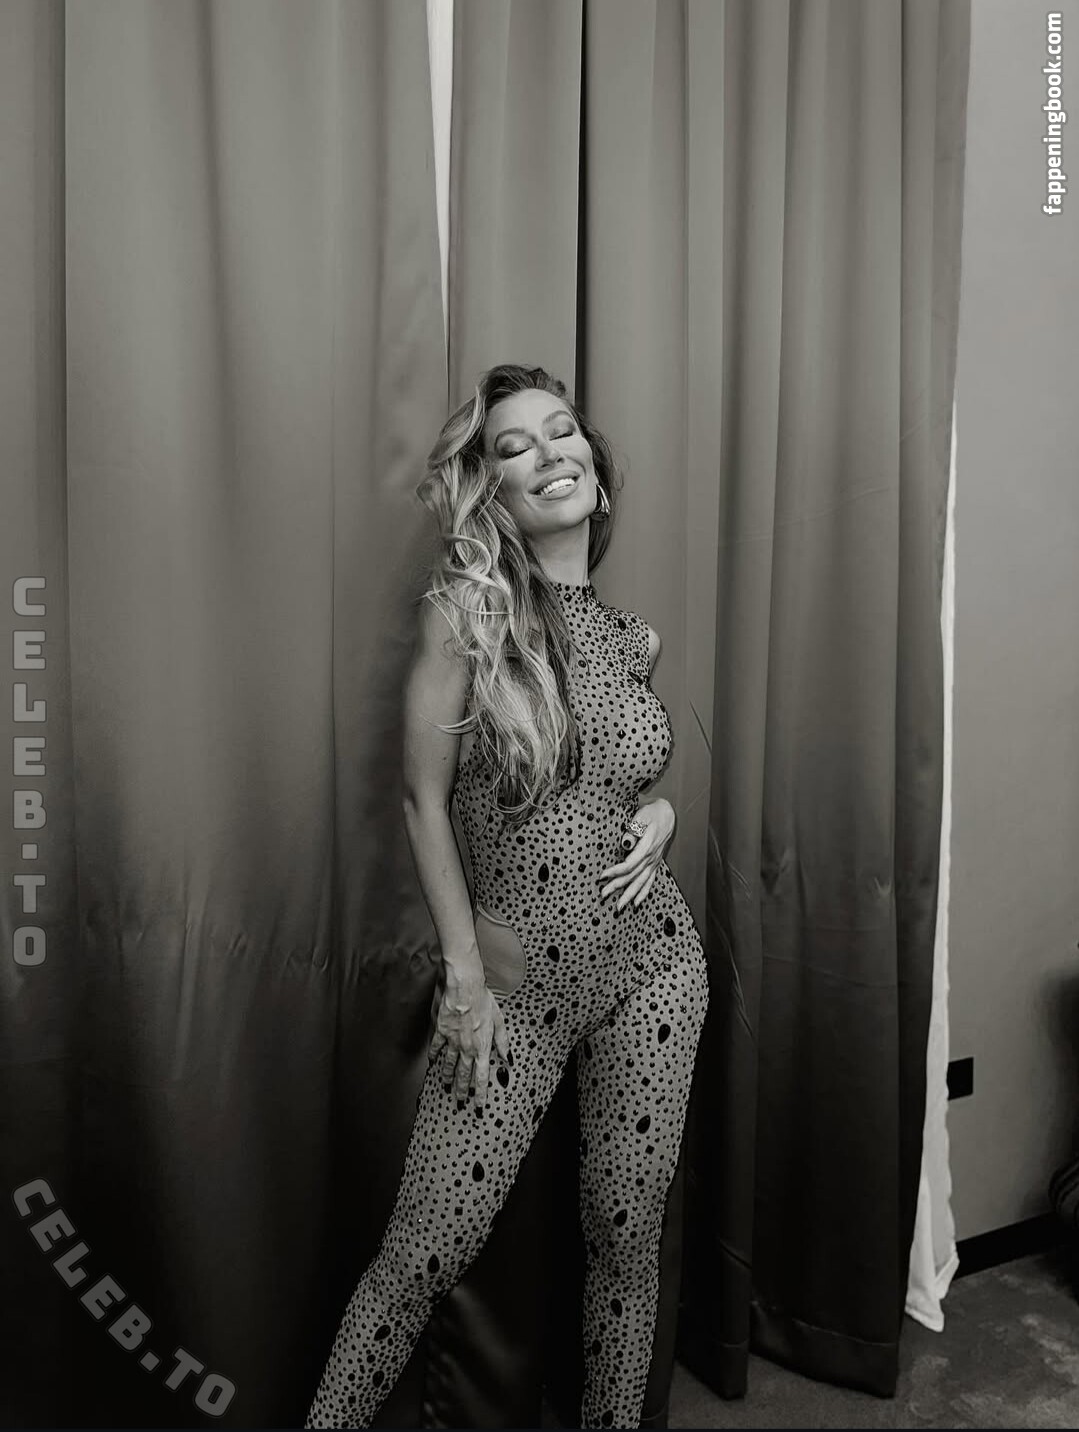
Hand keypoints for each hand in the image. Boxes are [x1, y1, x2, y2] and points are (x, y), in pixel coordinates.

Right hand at [428, 967, 509, 1109]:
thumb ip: (503, 1042)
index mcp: (482, 1047)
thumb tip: (508, 1058)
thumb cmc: (484, 1002)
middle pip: (464, 1074)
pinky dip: (434, 1056)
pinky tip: (433, 1063)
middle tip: (460, 1102)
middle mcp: (467, 1048)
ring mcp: (453, 1041)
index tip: (479, 1105)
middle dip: (463, 1090)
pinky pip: (437, 1047)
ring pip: (449, 1064)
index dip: (481, 1093)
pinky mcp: (442, 1031)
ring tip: (446, 1086)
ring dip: (448, 1077)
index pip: (482, 1076)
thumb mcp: (499, 1022)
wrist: (465, 990)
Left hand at [598, 798, 675, 909]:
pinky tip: (636, 903)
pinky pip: (650, 881)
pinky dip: (643, 893)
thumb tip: (626, 844)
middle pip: (633, 875)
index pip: (630, 863)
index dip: (616, 871)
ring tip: (619, 906)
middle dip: (618, 886)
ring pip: (641, 882)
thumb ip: (633, 829)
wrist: (667, 815)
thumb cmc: (652, 814)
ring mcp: (654, 862)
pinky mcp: (655, 864)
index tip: (603, 876)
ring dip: (630, 895)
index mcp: (647, 846)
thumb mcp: (641, 816)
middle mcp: (651, 857)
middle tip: (604, 894)